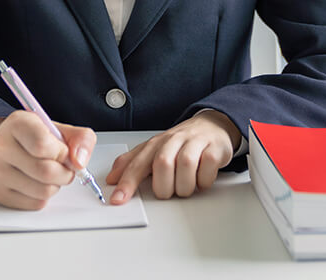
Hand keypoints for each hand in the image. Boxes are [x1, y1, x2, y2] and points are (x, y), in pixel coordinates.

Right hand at [0, 111, 96, 209]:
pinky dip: (45, 196)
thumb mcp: (64, 130)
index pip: (41, 145)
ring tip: (51, 173)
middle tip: (65, 166)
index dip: (62, 152)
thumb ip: (81, 139)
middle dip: (65, 172)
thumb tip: (79, 162)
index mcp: (17, 123)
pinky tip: (39, 182)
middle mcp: (1, 146)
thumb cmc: (40, 137)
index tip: (64, 151)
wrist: (15, 146)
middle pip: (45, 171)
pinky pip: (35, 204)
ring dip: (56, 185)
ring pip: (43, 191)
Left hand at [105, 110, 239, 203]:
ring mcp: (195, 142)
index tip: (118, 200)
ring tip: (185, 187)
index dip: (127, 182)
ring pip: (186, 165)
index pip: (138, 163)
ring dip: (185, 185)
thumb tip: (111, 179)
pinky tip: (201, 179)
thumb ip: (132, 163)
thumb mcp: (154, 150)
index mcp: (156, 144)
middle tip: (168, 192)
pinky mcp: (214, 148)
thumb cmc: (181, 143)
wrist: (213, 126)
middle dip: (164, 186)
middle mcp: (174, 141)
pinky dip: (203, 180)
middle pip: (162, 164)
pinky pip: (207, 166)